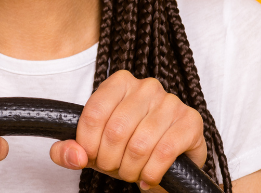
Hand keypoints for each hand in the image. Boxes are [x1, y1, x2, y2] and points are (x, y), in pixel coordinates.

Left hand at [50, 70, 207, 189]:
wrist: (168, 160)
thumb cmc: (127, 147)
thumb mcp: (93, 148)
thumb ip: (70, 151)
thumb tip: (75, 155)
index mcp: (119, 82)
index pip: (94, 113)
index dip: (88, 144)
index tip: (91, 157)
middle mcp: (146, 86)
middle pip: (116, 130)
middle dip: (110, 160)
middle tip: (114, 169)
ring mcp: (171, 101)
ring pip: (139, 144)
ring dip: (131, 169)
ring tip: (131, 173)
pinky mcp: (190, 121)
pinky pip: (164, 152)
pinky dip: (151, 172)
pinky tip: (148, 177)